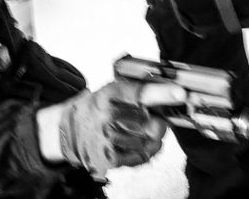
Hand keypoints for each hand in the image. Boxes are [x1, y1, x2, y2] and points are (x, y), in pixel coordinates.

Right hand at [38, 78, 183, 175]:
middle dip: (160, 119)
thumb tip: (171, 91)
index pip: (142, 93)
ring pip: (152, 140)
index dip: (163, 93)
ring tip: (140, 129)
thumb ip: (139, 89)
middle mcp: (110, 118)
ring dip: (154, 135)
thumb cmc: (96, 107)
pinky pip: (144, 156)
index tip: (180, 93)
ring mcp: (111, 141)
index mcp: (111, 95)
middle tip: (152, 116)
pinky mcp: (112, 159)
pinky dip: (149, 149)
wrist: (68, 130)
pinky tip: (140, 141)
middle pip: (154, 123)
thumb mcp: (112, 89)